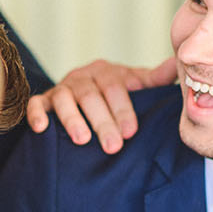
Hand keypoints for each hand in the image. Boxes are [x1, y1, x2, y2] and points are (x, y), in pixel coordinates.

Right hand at [26, 57, 176, 152]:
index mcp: (106, 72)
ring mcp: (61, 87)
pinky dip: (37, 114)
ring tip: (82, 140)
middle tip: (113, 146)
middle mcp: (83, 76)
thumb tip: (177, 65)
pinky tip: (41, 129)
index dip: (123, 109)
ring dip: (72, 119)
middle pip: (91, 96)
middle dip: (102, 121)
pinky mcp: (43, 100)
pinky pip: (36, 104)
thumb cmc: (115, 93)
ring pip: (64, 99)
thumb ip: (154, 79)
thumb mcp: (135, 84)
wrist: (85, 91)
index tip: (131, 132)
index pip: (115, 88)